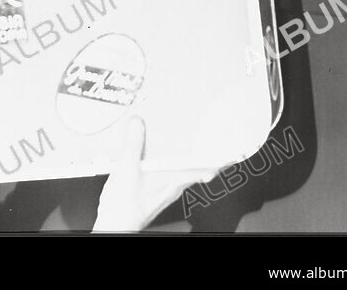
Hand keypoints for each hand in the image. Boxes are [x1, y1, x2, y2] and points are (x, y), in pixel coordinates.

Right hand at [92, 117, 213, 232]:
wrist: (116, 224)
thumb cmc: (124, 207)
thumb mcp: (127, 168)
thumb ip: (134, 143)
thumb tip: (138, 122)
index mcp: (172, 180)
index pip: (203, 170)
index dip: (218, 162)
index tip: (231, 154)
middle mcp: (172, 187)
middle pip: (197, 172)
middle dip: (207, 161)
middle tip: (218, 150)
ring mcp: (165, 192)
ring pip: (184, 176)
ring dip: (190, 164)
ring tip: (195, 152)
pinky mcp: (155, 195)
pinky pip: (171, 179)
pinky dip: (174, 170)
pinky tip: (164, 164)